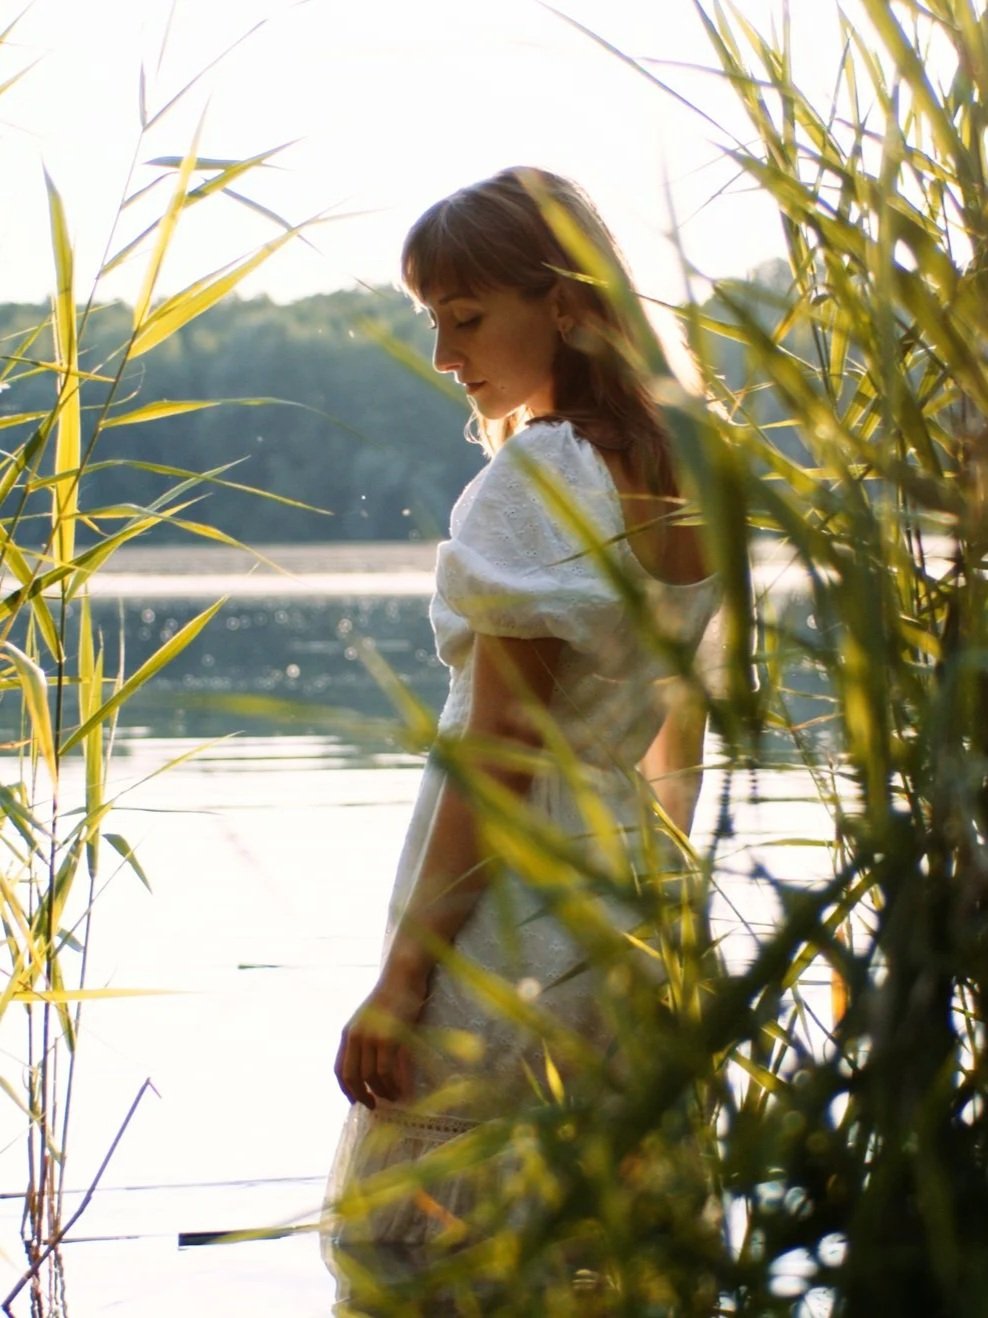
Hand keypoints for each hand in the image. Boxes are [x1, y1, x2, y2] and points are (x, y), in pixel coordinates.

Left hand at [334, 966, 429, 1108]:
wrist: (402, 975)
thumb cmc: (389, 996)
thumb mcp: (367, 1019)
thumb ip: (362, 1040)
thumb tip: (366, 1070)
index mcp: (348, 1033)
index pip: (340, 1070)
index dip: (347, 1090)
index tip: (356, 1101)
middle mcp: (357, 1036)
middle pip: (355, 1077)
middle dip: (364, 1096)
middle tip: (376, 1105)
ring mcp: (374, 1037)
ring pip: (374, 1077)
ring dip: (385, 1091)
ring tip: (395, 1096)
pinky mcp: (392, 1036)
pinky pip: (391, 1070)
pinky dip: (398, 1084)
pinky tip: (405, 1090)